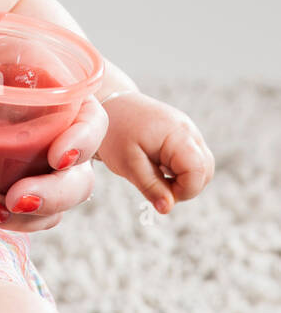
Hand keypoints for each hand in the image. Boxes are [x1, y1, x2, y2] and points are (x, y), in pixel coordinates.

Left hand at [0, 77, 107, 231]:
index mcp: (63, 92)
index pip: (93, 121)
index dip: (83, 142)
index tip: (58, 156)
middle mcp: (62, 132)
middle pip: (79, 177)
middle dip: (51, 195)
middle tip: (15, 198)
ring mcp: (42, 161)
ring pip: (55, 203)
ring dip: (25, 217)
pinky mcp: (20, 178)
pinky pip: (25, 210)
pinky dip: (2, 215)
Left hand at [93, 91, 214, 214]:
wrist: (107, 104)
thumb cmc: (116, 132)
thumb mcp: (128, 163)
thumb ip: (150, 187)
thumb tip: (167, 208)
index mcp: (178, 134)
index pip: (198, 172)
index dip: (184, 191)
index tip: (160, 192)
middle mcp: (188, 130)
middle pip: (205, 170)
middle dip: (186, 187)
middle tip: (156, 185)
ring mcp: (187, 130)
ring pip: (202, 166)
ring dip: (183, 178)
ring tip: (155, 173)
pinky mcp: (182, 133)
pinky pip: (192, 158)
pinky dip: (180, 169)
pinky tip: (157, 165)